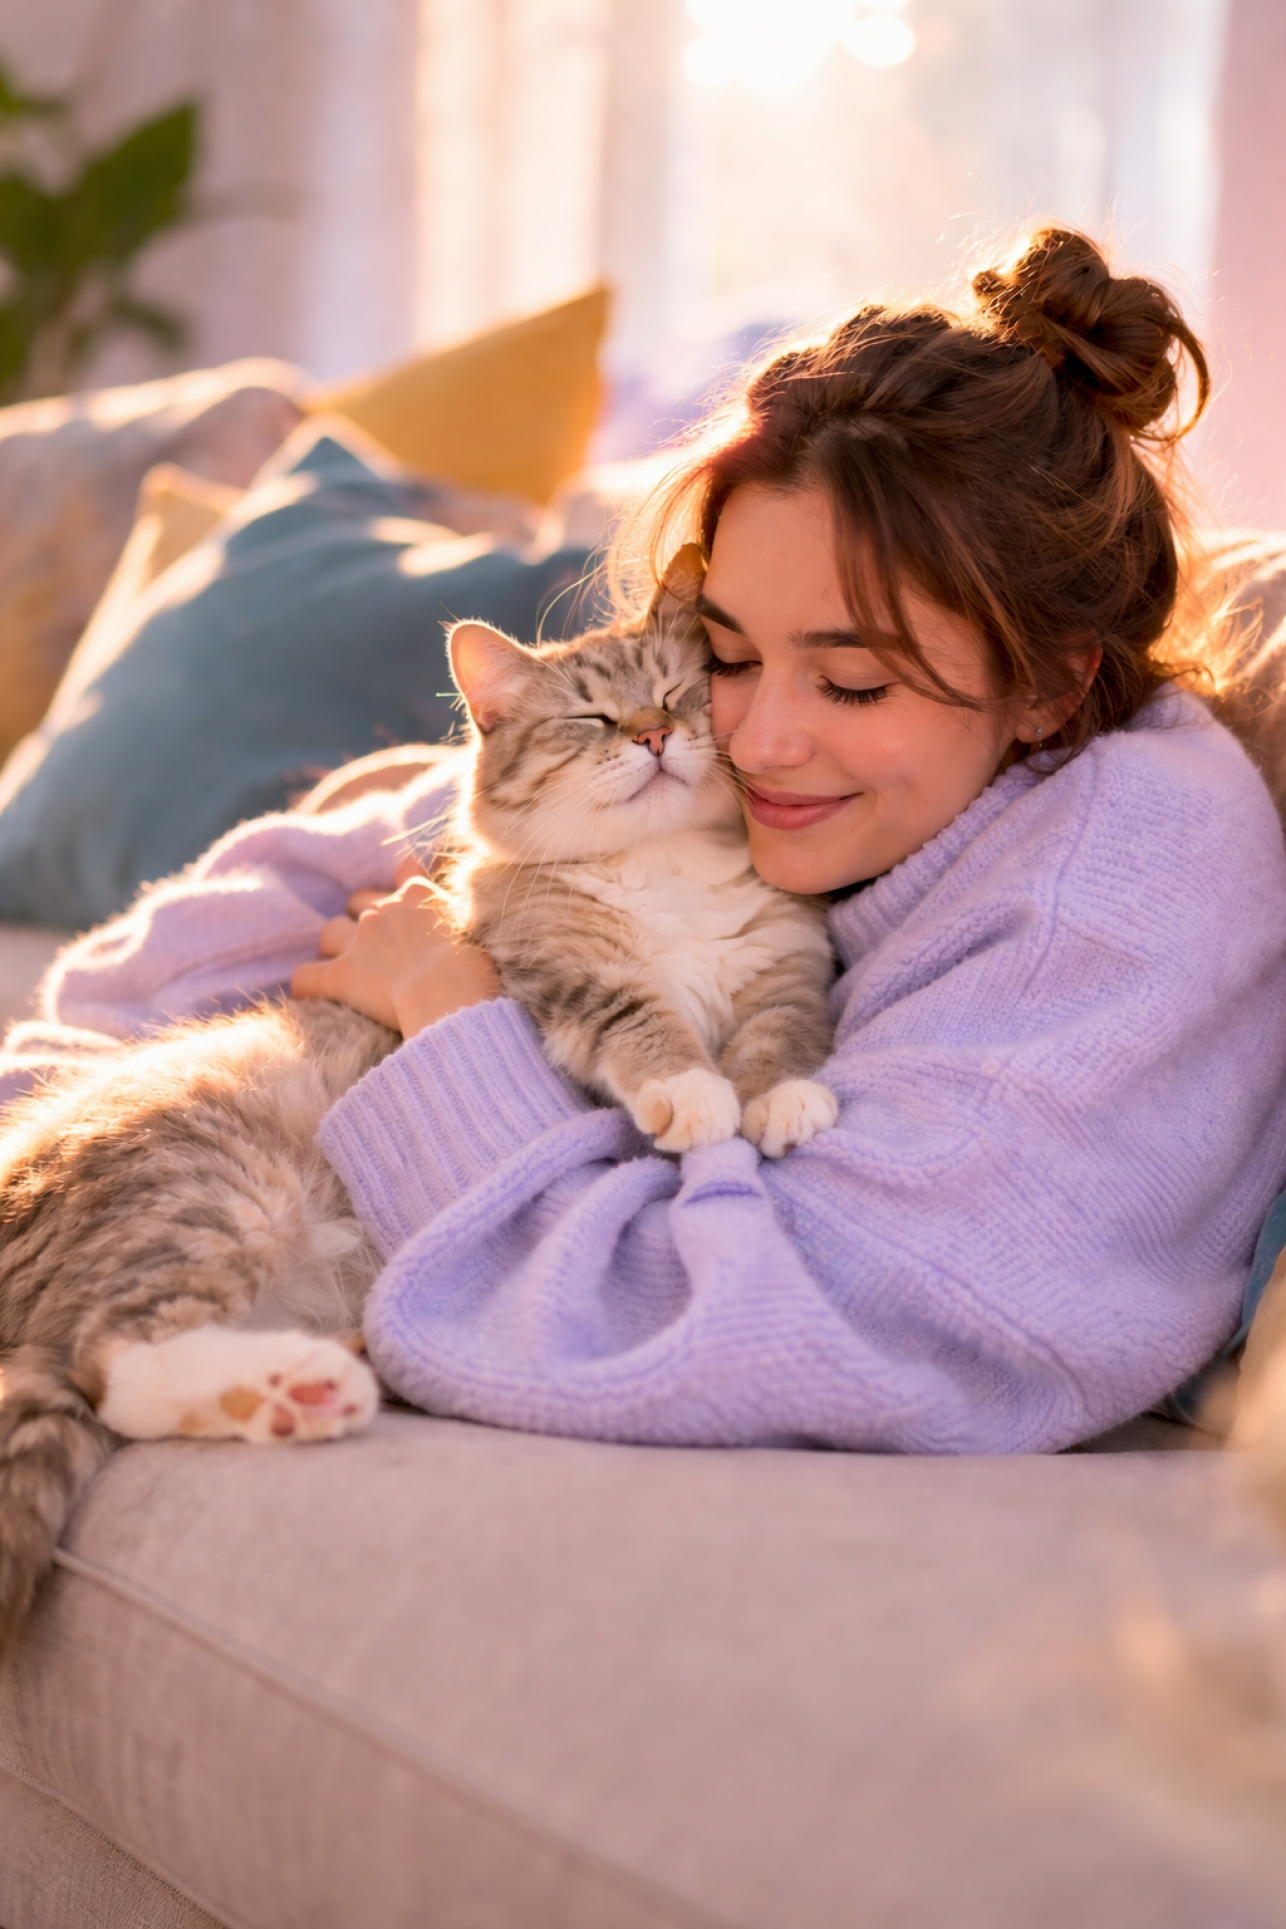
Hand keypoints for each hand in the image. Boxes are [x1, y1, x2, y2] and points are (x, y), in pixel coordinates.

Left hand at [291, 853, 498, 1036]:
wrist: (454, 996)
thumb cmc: (475, 967)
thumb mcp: (475, 922)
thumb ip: (448, 897)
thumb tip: (414, 866)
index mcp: (418, 894)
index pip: (400, 879)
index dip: (401, 897)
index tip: (407, 915)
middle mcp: (384, 910)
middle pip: (359, 904)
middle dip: (365, 922)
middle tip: (381, 950)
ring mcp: (360, 940)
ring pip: (330, 934)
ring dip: (335, 947)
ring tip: (347, 968)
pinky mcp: (341, 975)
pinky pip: (306, 976)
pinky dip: (307, 985)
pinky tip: (312, 994)